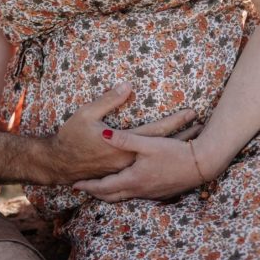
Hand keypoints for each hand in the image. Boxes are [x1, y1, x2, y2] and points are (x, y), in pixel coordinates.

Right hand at [50, 82, 197, 182]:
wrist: (59, 164)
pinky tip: (170, 158)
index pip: (156, 131)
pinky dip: (161, 161)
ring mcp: (125, 169)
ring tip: (191, 140)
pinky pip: (147, 168)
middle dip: (183, 136)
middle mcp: (128, 160)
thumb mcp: (86, 114)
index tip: (192, 112)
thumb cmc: (71, 137)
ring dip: (175, 149)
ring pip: (157, 159)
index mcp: (123, 145)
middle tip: (201, 126)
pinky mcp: (121, 174)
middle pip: (162, 147)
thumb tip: (128, 85)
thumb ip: (109, 100)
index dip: (175, 121)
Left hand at [73, 133, 214, 202]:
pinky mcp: (160, 193)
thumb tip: (104, 133)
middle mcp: (139, 190)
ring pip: (123, 197)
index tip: (74, 184)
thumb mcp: (148, 144)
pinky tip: (124, 186)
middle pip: (110, 196)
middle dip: (95, 192)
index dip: (87, 186)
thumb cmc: (176, 153)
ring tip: (98, 188)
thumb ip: (125, 139)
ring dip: (109, 193)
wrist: (202, 166)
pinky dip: (123, 192)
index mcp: (132, 179)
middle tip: (82, 188)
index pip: (103, 187)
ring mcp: (150, 194)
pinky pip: (134, 195)